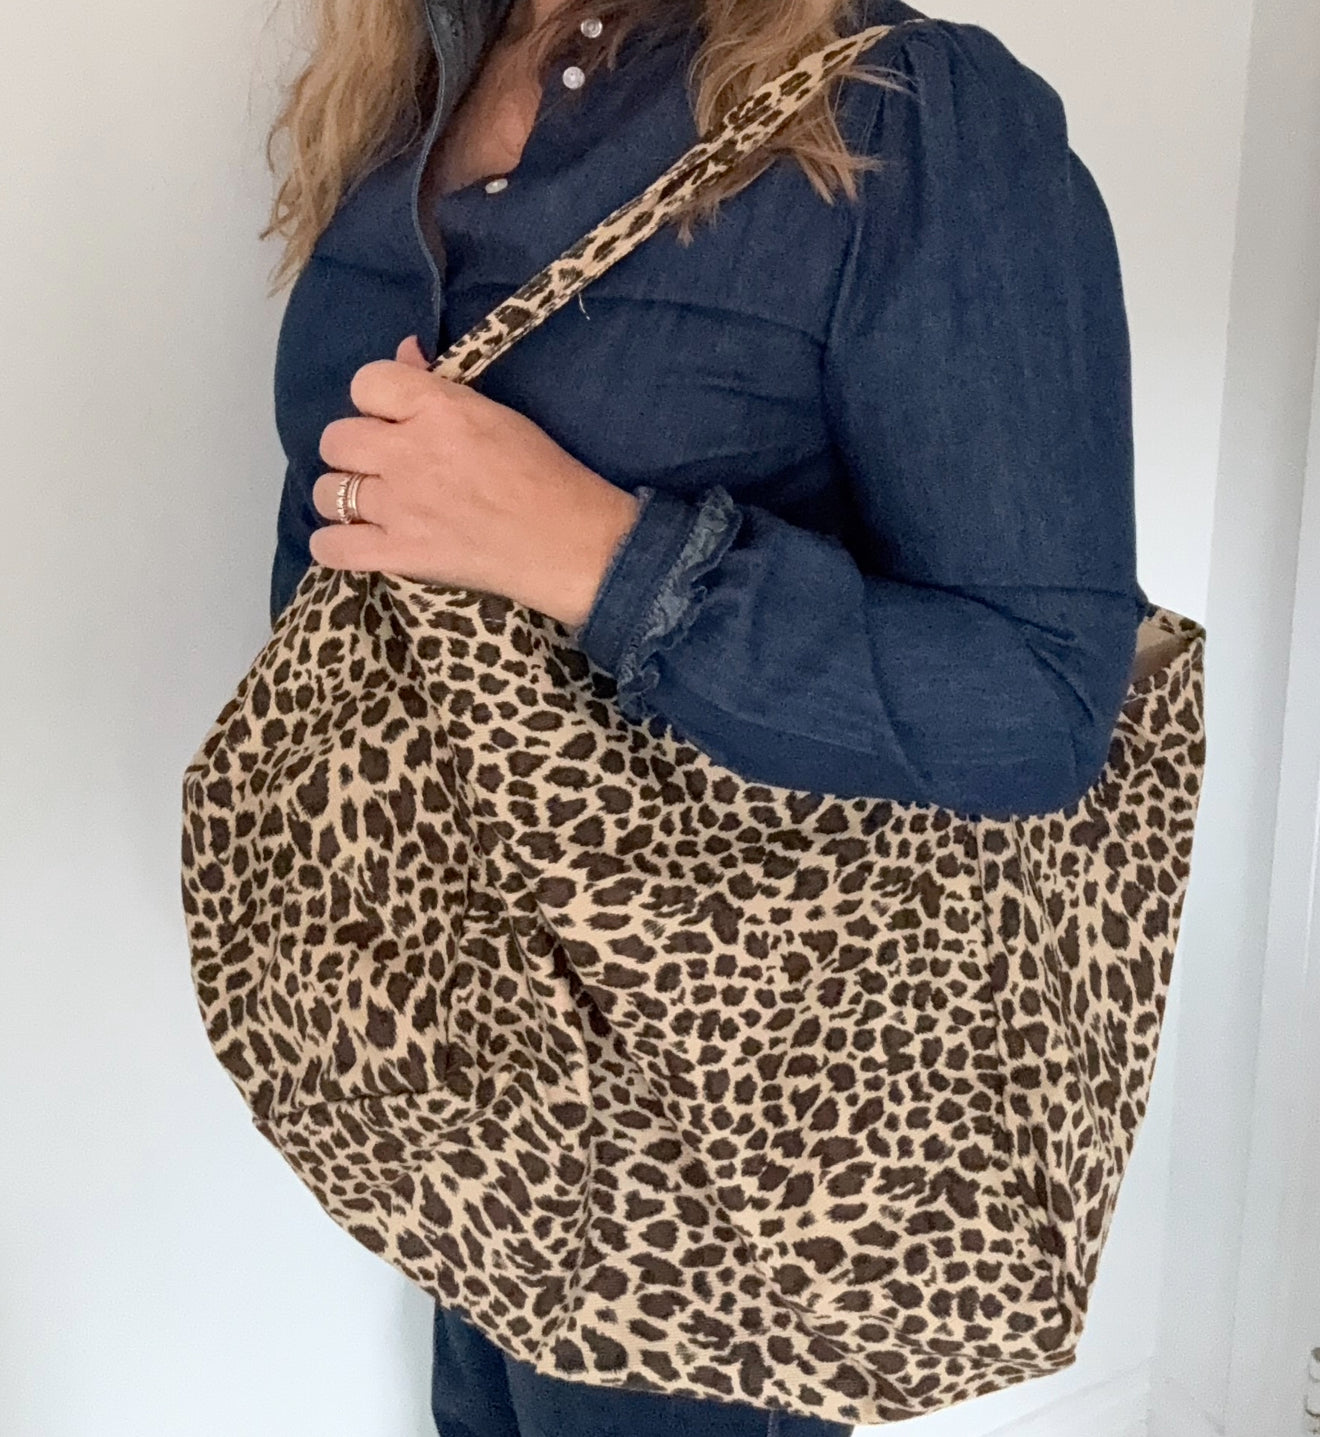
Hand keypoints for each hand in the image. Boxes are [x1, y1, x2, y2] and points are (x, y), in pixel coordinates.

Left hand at [310, 335, 640, 628]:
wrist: (568, 542)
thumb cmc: (543, 474)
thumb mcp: (495, 413)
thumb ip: (439, 386)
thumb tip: (404, 353)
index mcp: (437, 409)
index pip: (365, 382)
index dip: (376, 401)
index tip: (395, 420)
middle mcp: (407, 453)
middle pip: (335, 439)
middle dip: (355, 450)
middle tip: (385, 467)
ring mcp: (398, 507)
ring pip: (326, 491)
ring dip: (344, 497)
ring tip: (373, 506)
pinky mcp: (398, 554)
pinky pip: (330, 547)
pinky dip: (334, 545)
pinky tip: (355, 541)